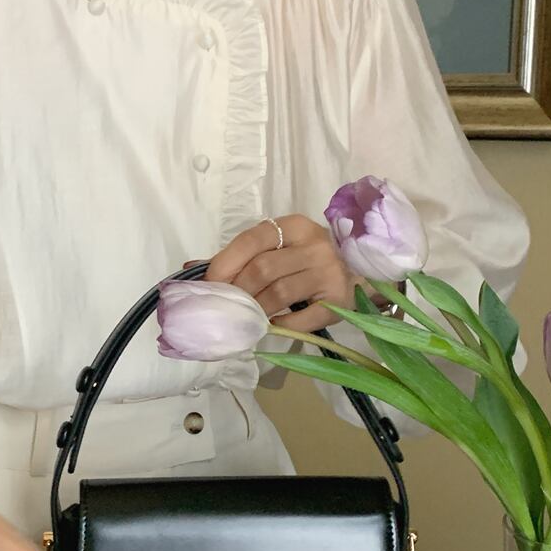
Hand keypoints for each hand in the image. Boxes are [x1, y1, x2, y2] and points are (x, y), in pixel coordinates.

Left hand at [202, 215, 361, 333]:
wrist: (359, 274)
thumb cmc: (308, 261)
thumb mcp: (278, 249)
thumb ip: (238, 257)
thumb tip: (191, 267)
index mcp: (295, 226)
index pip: (251, 240)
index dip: (225, 263)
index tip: (209, 284)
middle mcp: (314, 245)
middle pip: (262, 269)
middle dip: (238, 291)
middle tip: (227, 306)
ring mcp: (329, 272)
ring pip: (279, 293)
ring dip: (256, 310)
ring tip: (248, 317)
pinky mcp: (338, 300)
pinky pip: (302, 317)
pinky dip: (282, 323)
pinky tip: (274, 324)